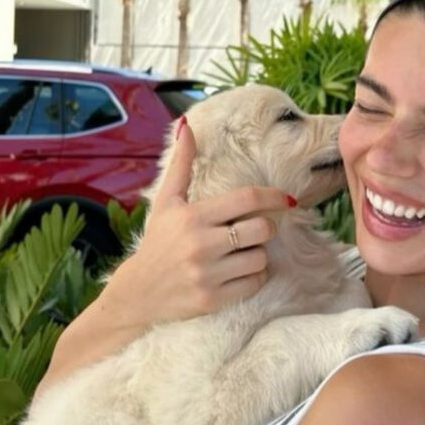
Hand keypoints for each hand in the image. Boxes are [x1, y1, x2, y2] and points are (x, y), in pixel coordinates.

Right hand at [36, 116, 295, 396]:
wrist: (137, 293)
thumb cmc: (158, 241)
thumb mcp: (166, 201)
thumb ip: (181, 164)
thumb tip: (186, 124)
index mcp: (193, 216)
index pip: (247, 199)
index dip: (274, 196)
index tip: (288, 199)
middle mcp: (201, 244)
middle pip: (262, 229)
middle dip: (263, 228)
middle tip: (249, 231)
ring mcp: (208, 274)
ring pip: (261, 258)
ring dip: (257, 255)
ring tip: (239, 254)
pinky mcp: (213, 300)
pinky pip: (254, 283)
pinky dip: (253, 277)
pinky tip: (237, 272)